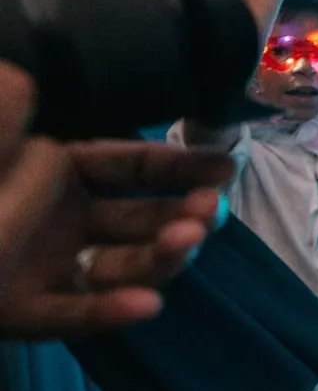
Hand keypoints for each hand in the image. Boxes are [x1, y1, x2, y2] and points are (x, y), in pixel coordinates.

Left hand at [0, 65, 233, 340]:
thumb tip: (19, 75)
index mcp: (51, 174)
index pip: (128, 167)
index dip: (177, 167)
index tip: (224, 167)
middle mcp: (56, 222)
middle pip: (137, 220)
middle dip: (181, 215)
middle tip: (208, 214)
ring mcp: (41, 271)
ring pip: (117, 267)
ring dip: (159, 258)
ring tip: (183, 244)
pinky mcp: (19, 314)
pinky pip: (72, 315)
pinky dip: (109, 313)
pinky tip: (146, 307)